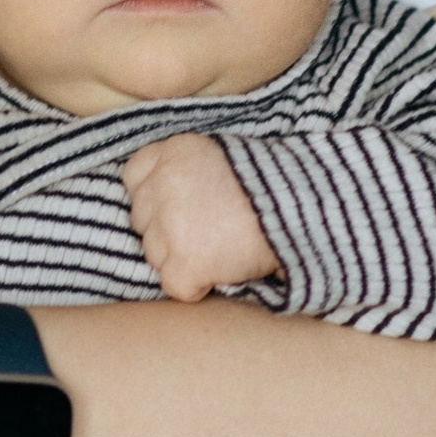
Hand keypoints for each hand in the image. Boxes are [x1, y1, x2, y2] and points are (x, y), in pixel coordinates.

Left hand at [118, 133, 280, 304]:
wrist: (301, 209)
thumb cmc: (270, 186)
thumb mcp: (223, 158)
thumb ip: (187, 171)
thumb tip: (164, 201)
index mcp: (173, 150)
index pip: (134, 177)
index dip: (154, 198)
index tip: (178, 208)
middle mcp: (163, 182)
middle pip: (142, 220)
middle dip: (166, 231)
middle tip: (206, 232)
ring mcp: (170, 223)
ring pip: (154, 254)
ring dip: (180, 260)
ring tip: (219, 249)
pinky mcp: (184, 261)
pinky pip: (174, 285)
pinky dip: (195, 286)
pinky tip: (220, 270)